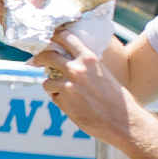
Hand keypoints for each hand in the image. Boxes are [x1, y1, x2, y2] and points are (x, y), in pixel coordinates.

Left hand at [32, 26, 137, 143]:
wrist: (122, 122)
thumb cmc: (118, 99)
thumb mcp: (104, 73)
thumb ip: (87, 65)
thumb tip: (72, 59)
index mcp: (88, 59)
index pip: (65, 38)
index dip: (54, 36)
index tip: (48, 38)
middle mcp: (76, 69)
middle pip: (48, 56)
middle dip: (39, 58)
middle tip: (35, 60)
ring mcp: (67, 86)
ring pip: (47, 81)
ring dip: (51, 85)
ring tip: (65, 93)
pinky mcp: (63, 102)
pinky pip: (54, 97)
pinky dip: (59, 99)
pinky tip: (73, 104)